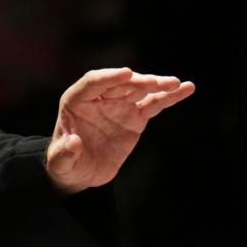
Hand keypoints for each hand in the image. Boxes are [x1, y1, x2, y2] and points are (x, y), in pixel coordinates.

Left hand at [46, 67, 194, 193]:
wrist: (81, 172)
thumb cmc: (65, 163)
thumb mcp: (60, 162)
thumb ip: (64, 153)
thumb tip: (74, 142)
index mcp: (76, 101)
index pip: (92, 82)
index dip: (109, 77)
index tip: (127, 74)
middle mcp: (99, 98)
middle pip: (120, 84)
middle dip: (138, 82)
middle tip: (155, 83)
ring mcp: (119, 105)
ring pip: (140, 91)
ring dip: (157, 85)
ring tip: (176, 83)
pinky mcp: (135, 117)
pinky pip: (154, 104)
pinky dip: (169, 97)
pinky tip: (186, 88)